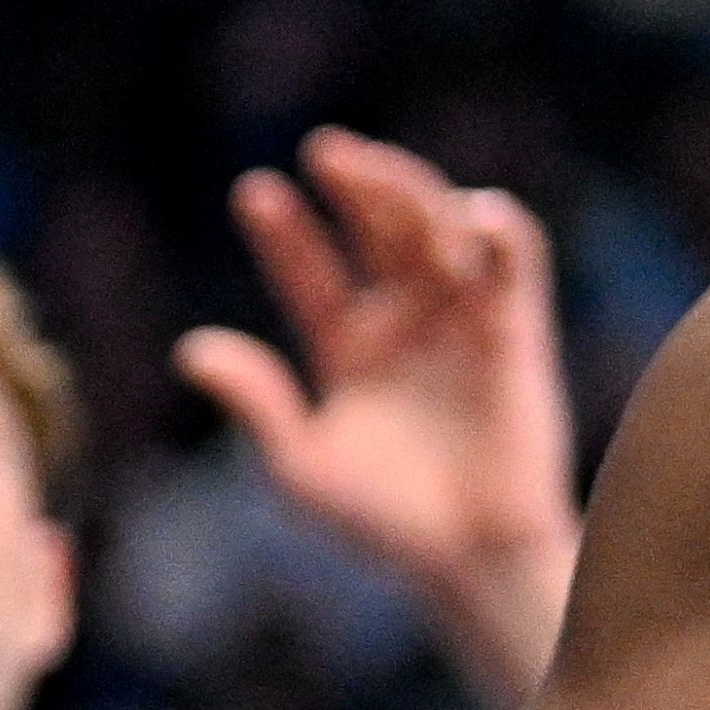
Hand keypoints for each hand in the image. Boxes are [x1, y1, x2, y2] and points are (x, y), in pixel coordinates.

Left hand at [177, 128, 581, 709]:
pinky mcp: (518, 331)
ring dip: (412, 191)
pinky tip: (472, 212)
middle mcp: (406, 323)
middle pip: (379, 229)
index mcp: (349, 348)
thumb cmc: (386, 524)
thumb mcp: (301, 468)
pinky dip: (500, 228)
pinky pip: (515, 261)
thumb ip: (256, 404)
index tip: (256, 193)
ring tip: (377, 172)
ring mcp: (462, 322)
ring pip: (440, 228)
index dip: (284, 231)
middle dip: (356, 185)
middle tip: (325, 151)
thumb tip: (191, 348)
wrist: (472, 558)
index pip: (310, 270)